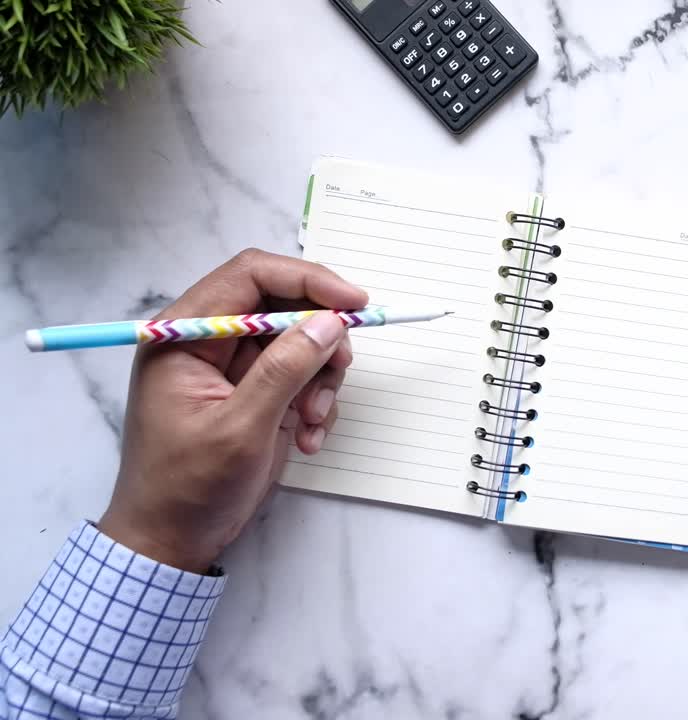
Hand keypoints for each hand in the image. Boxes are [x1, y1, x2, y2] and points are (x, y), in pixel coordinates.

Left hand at [100, 249, 366, 572]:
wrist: (172, 540)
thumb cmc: (187, 487)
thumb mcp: (240, 428)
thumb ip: (284, 370)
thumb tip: (329, 323)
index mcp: (185, 334)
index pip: (251, 276)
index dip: (307, 280)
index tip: (353, 304)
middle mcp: (211, 341)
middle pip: (284, 305)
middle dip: (320, 338)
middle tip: (341, 372)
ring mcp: (236, 369)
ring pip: (302, 341)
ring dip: (321, 379)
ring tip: (313, 422)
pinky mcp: (259, 394)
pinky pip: (304, 377)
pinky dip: (317, 404)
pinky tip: (308, 439)